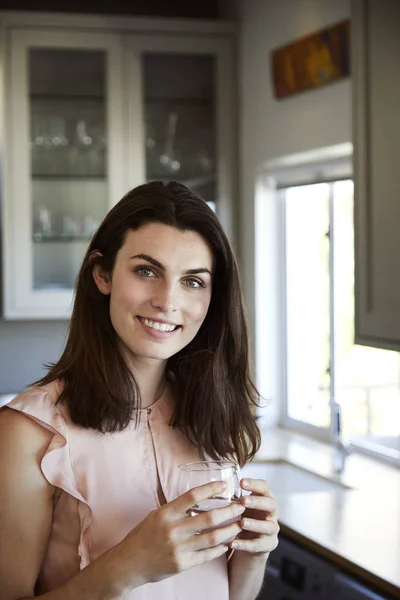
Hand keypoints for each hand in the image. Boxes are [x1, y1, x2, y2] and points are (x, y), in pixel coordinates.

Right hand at [115, 481, 244, 588]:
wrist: (129, 563)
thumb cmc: (143, 536)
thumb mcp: (156, 516)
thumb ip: (176, 509)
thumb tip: (198, 499)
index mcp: (166, 513)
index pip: (192, 496)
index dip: (210, 489)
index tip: (224, 485)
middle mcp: (173, 530)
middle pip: (209, 518)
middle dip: (229, 511)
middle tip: (241, 506)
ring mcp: (178, 548)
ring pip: (212, 538)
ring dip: (229, 530)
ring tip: (240, 524)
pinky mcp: (182, 564)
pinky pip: (206, 555)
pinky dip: (219, 549)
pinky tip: (227, 543)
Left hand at [229, 478, 278, 555]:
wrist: (248, 542)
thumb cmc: (242, 516)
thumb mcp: (239, 505)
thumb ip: (233, 497)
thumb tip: (213, 486)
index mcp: (265, 498)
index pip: (264, 487)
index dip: (254, 484)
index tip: (241, 482)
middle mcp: (272, 512)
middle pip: (271, 504)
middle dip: (257, 502)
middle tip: (243, 501)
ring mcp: (272, 529)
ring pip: (269, 526)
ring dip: (255, 524)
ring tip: (242, 523)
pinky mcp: (268, 545)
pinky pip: (258, 545)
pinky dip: (245, 544)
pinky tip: (233, 543)